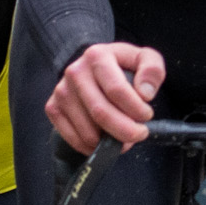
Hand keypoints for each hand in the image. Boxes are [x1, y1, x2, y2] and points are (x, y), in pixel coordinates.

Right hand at [45, 41, 166, 152]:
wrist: (92, 67)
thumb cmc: (121, 66)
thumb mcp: (143, 59)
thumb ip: (152, 70)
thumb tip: (145, 94)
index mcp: (97, 56)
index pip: (117, 90)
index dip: (136, 109)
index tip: (147, 115)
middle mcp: (74, 72)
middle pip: (101, 113)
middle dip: (125, 131)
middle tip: (139, 134)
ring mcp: (61, 92)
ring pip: (88, 131)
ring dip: (110, 142)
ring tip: (123, 136)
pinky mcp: (53, 108)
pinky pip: (73, 139)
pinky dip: (92, 147)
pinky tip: (104, 140)